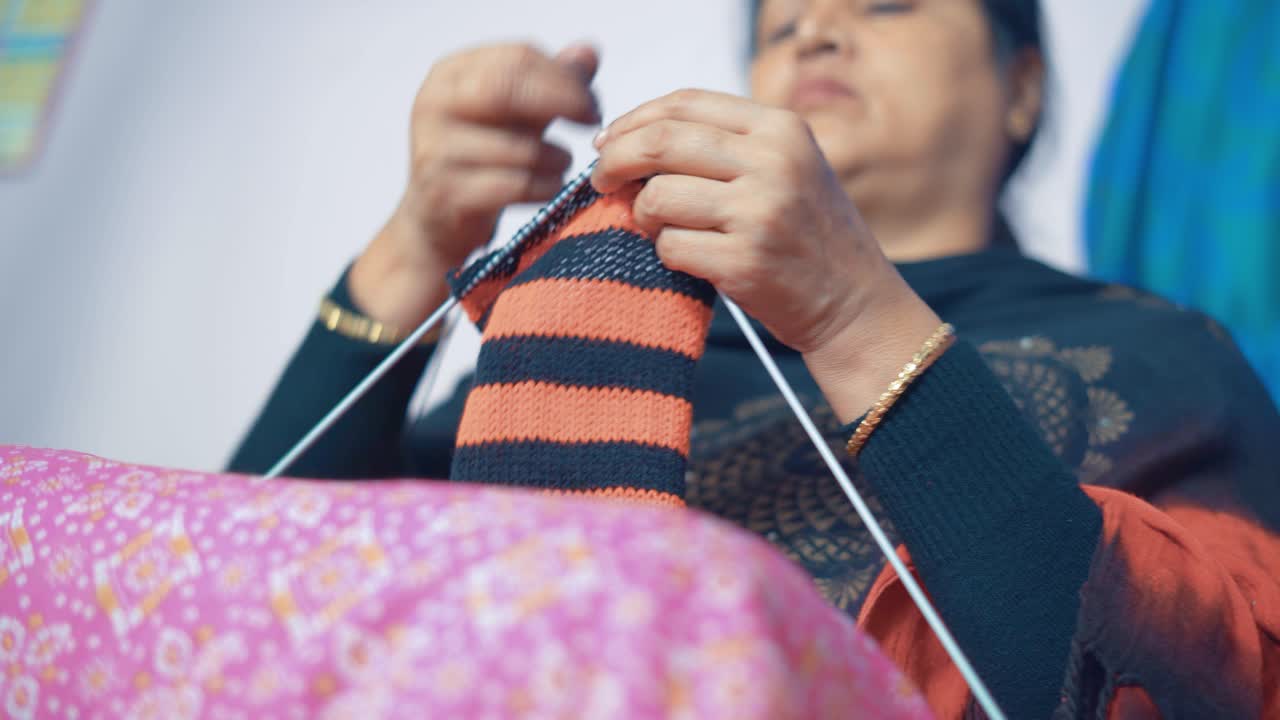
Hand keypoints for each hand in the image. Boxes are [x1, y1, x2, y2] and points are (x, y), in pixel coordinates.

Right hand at [350, 43, 600, 328]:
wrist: (434, 221)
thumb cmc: (481, 160)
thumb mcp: (517, 115)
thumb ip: (551, 82)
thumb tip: (588, 52)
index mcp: (451, 75)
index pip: (516, 57)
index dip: (563, 77)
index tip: (591, 103)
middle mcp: (434, 104)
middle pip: (508, 89)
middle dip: (561, 103)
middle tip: (591, 123)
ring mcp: (435, 150)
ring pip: (516, 146)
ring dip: (555, 157)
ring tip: (563, 164)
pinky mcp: (445, 193)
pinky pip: (512, 185)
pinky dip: (543, 187)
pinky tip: (551, 187)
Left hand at [590, 89, 941, 418]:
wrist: (854, 303)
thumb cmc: (807, 234)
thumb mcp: (785, 167)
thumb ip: (724, 145)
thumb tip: (631, 137)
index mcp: (781, 128)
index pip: (686, 103)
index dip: (634, 119)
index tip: (608, 141)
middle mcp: (774, 163)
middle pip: (662, 142)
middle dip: (615, 161)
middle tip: (600, 181)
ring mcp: (760, 213)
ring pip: (658, 197)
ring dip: (643, 216)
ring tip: (660, 228)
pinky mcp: (745, 262)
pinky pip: (670, 246)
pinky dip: (666, 254)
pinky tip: (690, 259)